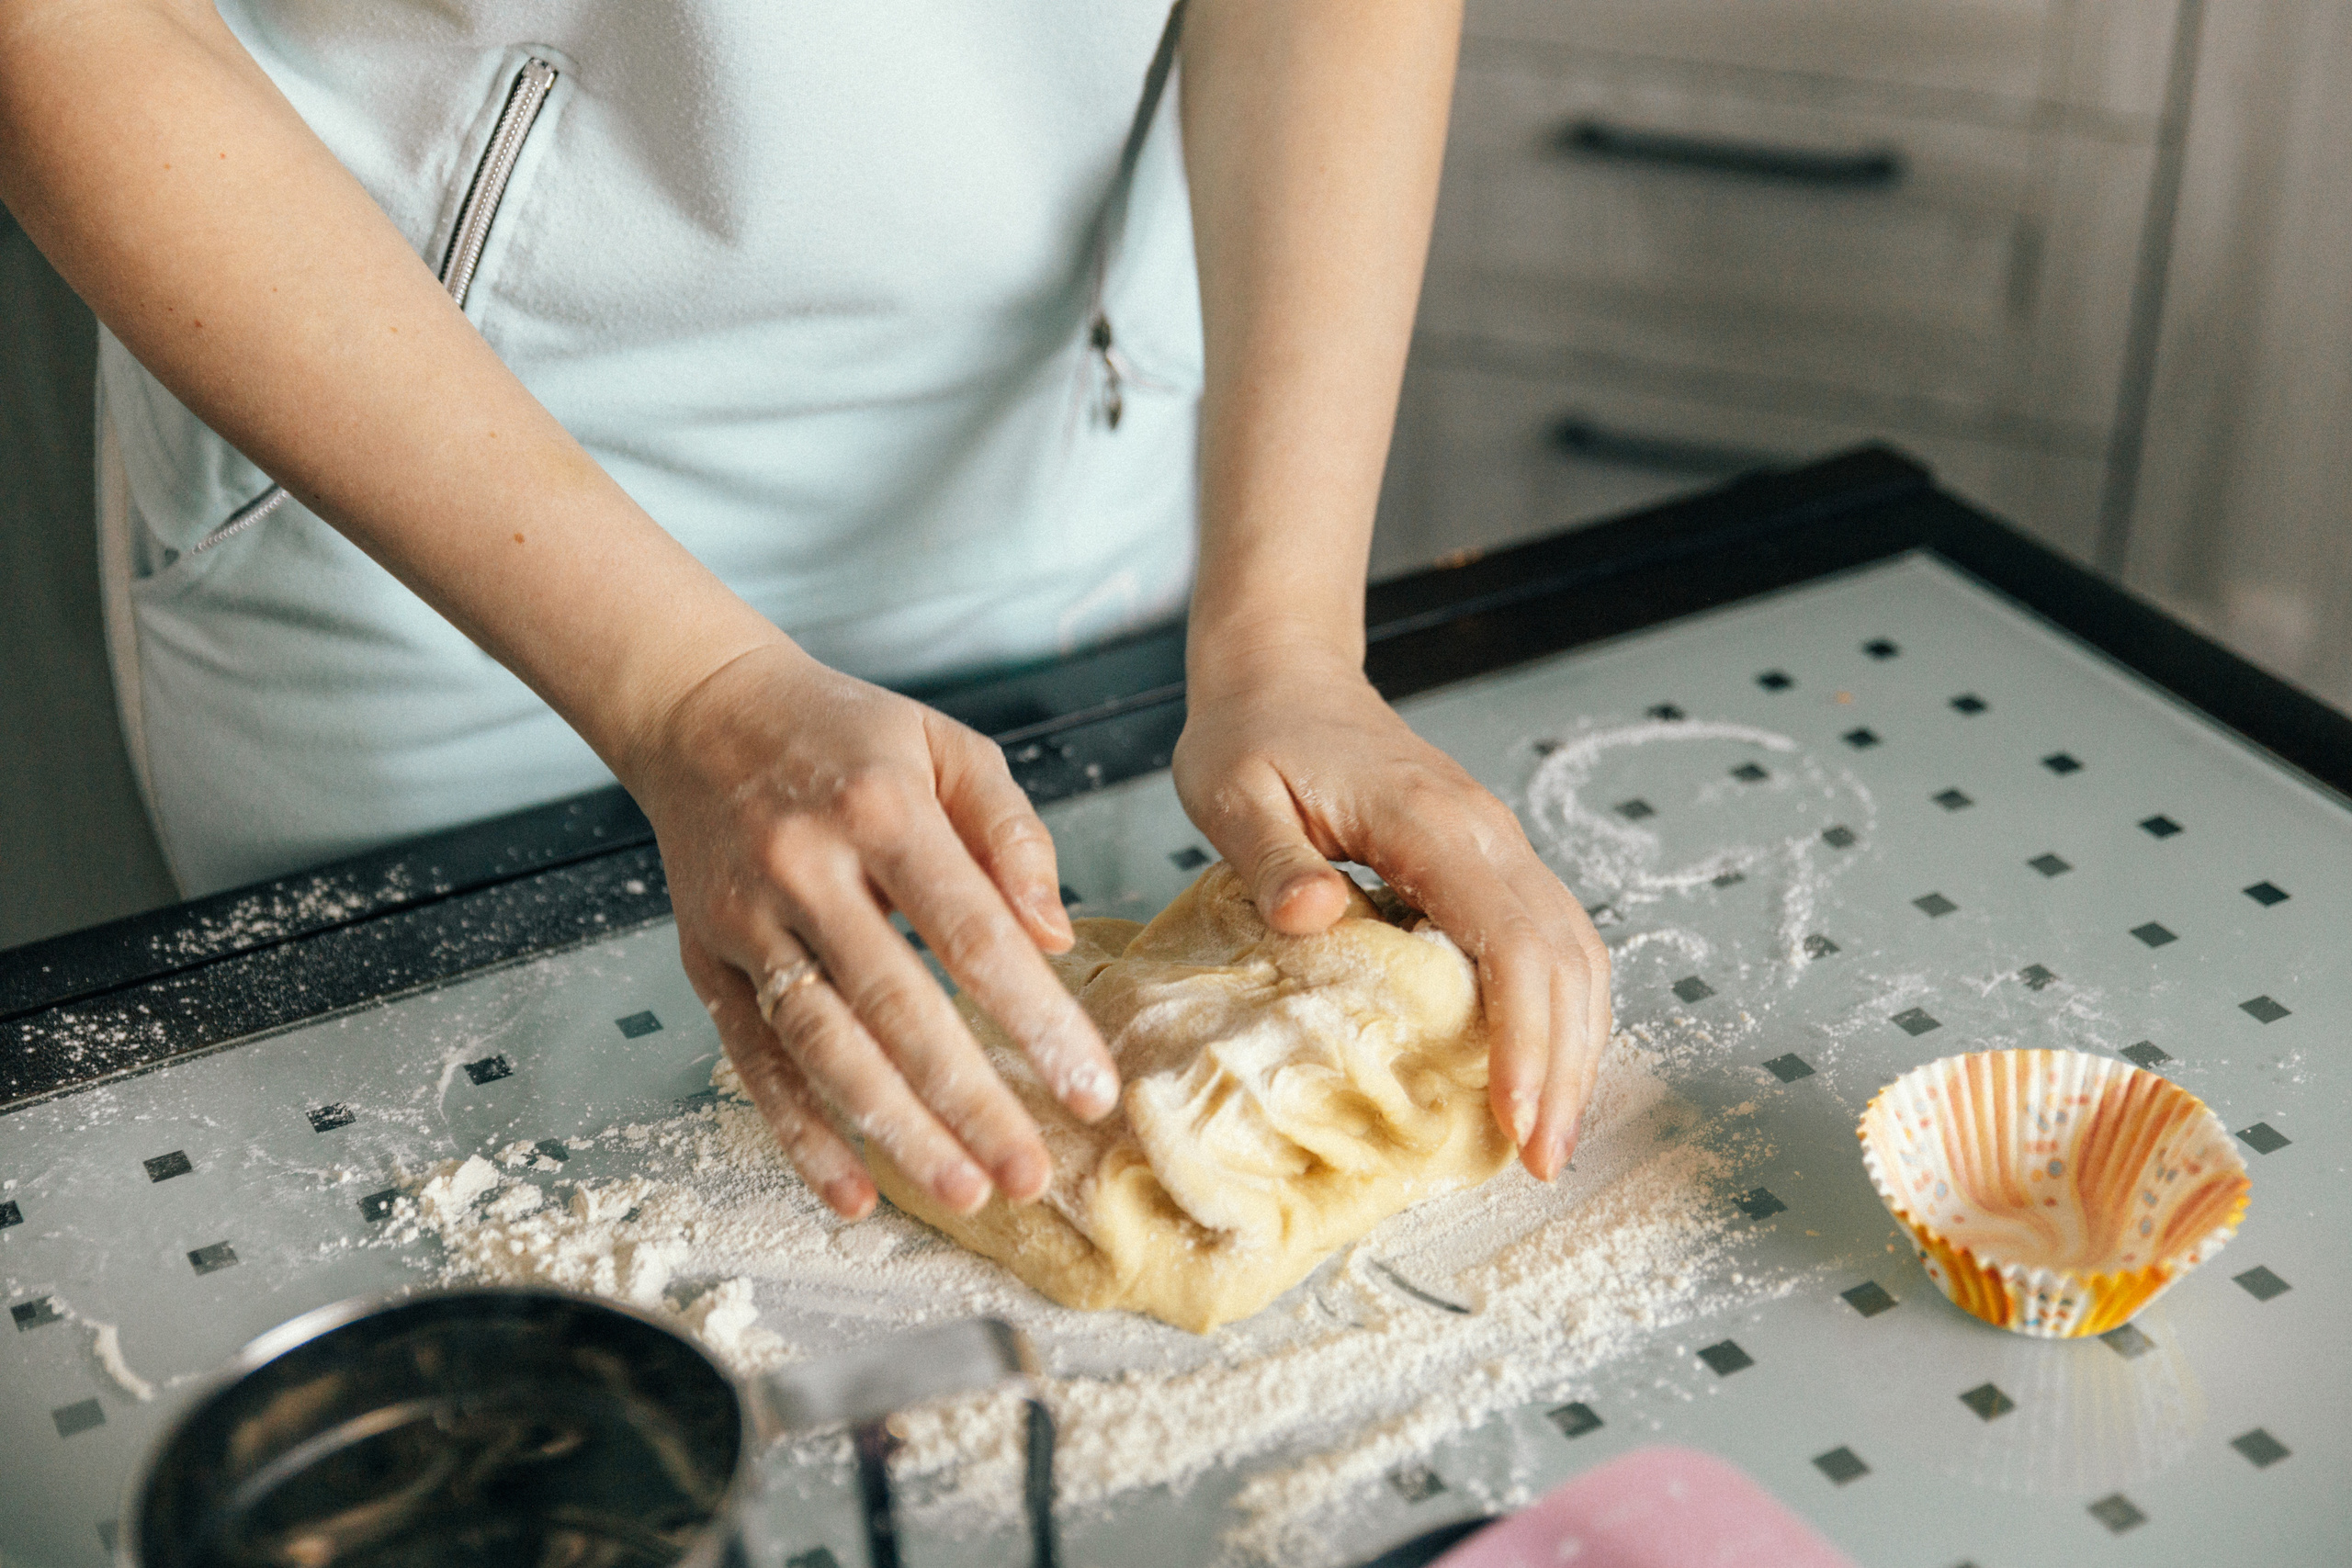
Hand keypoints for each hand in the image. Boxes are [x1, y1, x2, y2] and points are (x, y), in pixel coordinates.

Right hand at [622, 639, 1118, 1219]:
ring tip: (964, 1190)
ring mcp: (749, 922)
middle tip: (1030, 1171)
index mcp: (881, 810)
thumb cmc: (844, 734)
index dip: (1034, 1016)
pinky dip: (800, 1135)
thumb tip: (1057, 937)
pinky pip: (756, 1063)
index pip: (970, 932)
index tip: (1088, 1086)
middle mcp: (806, 869)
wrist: (700, 709)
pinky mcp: (708, 963)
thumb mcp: (947, 744)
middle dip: (969, 1101)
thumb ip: (1012, 834)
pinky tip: (852, 1192)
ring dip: (896, 1131)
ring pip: (825, 1047)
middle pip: (896, 1006)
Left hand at [1172, 647, 1609, 1179]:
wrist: (1283, 673)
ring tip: (1548, 1135)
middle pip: (1565, 958)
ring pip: (1575, 951)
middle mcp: (1486, 834)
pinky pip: (1549, 940)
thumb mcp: (1232, 793)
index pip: (1511, 940)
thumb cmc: (1252, 733)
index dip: (1526, 1038)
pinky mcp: (1486, 861)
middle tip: (1542, 1162)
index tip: (1519, 1121)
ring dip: (1575, 1044)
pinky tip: (1537, 1066)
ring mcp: (1495, 845)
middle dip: (1566, 1065)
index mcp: (1431, 823)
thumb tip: (1316, 918)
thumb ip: (1274, 860)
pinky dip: (1557, 1009)